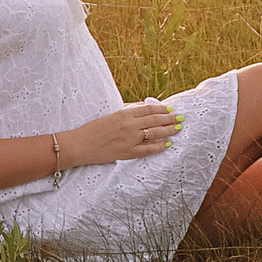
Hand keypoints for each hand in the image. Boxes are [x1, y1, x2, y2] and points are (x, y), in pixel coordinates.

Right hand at [67, 100, 185, 169]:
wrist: (81, 144)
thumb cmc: (94, 128)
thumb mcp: (110, 115)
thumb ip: (127, 111)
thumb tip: (143, 108)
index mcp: (124, 113)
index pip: (148, 109)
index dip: (161, 109)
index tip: (170, 109)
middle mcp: (129, 125)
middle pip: (154, 120)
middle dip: (169, 119)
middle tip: (180, 118)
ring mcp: (129, 139)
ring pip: (154, 134)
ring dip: (168, 131)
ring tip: (177, 129)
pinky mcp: (127, 152)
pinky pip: (147, 150)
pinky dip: (158, 147)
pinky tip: (167, 144)